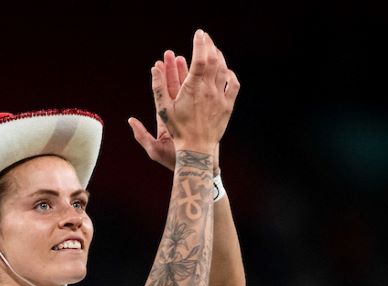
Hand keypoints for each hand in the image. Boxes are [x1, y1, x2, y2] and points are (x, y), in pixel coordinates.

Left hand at [128, 51, 199, 170]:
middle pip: (175, 88)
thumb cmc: (174, 162)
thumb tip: (131, 120)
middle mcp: (177, 115)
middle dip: (173, 70)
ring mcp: (190, 115)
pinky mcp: (202, 117)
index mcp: (165, 120)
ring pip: (189, 90)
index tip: (158, 64)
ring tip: (185, 57)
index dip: (160, 79)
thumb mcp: (154, 149)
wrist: (195, 167)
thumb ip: (142, 135)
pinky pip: (201, 98)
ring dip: (187, 74)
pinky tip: (204, 74)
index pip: (161, 94)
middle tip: (172, 53)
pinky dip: (201, 86)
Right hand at [136, 30, 238, 156]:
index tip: (198, 33)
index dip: (200, 43)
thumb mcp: (164, 109)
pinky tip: (226, 70)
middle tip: (205, 37)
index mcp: (193, 89)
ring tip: (213, 49)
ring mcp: (220, 97)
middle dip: (209, 45)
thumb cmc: (179, 130)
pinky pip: (233, 84)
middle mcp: (209, 90)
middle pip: (213, 60)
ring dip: (219, 56)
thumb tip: (154, 69)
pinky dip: (230, 74)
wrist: (197, 149)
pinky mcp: (227, 105)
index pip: (200, 59)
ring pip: (224, 70)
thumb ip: (158, 88)